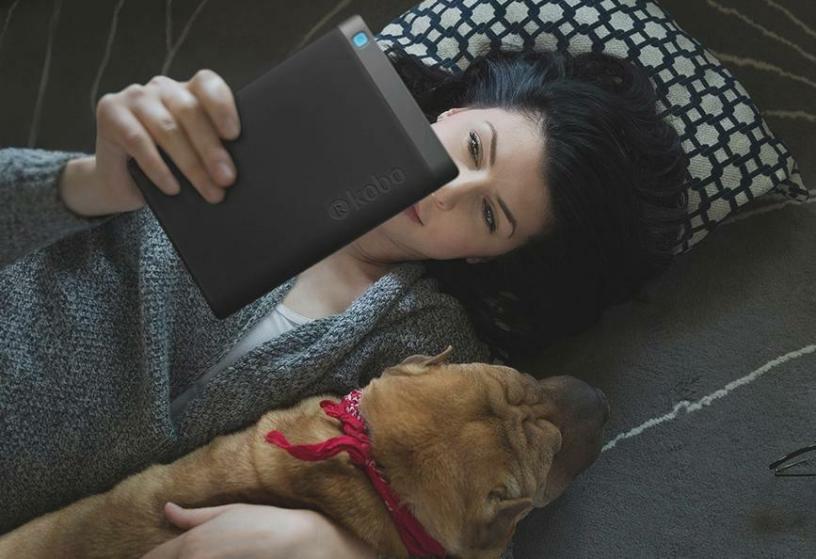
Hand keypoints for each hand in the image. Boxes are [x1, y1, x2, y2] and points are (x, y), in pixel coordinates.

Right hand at [93, 69, 240, 211]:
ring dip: (190, 164)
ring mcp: (134, 97)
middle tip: (226, 178)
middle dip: (211, 149)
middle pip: (190, 112)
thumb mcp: (193, 156)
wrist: (121, 183)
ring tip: (208, 191)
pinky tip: (172, 187)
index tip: (234, 135)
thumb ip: (211, 150)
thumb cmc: (166, 167)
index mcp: (187, 91)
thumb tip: (233, 169)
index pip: (208, 85)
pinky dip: (158, 167)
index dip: (222, 107)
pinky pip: (138, 141)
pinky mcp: (110, 113)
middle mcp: (161, 88)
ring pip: (167, 128)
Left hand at [141, 502, 377, 558]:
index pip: (154, 557)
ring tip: (196, 553)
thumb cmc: (262, 523)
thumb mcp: (227, 512)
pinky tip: (211, 557)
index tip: (149, 556)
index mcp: (190, 544)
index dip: (151, 557)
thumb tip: (167, 509)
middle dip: (164, 558)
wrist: (294, 543)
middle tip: (178, 552)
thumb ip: (192, 516)